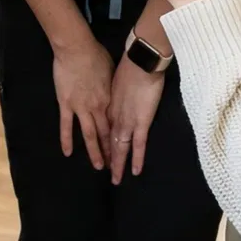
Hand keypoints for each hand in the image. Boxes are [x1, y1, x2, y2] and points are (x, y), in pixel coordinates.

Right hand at [52, 35, 113, 170]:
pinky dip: (67, 139)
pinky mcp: (66, 104)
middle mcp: (98, 108)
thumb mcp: (111, 71)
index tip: (126, 151)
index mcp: (110, 100)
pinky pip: (67, 125)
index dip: (122, 139)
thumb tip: (115, 94)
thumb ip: (112, 87)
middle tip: (116, 168)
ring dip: (95, 152)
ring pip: (90, 135)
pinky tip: (67, 153)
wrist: (77, 48)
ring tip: (99, 167)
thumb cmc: (96, 55)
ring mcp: (81, 107)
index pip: (117, 124)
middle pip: (106, 134)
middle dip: (112, 152)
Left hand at [107, 52, 162, 183]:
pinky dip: (136, 159)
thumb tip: (114, 92)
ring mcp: (126, 120)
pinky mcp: (141, 122)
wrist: (139, 61)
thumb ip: (113, 89)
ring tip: (115, 179)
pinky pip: (138, 145)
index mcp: (108, 105)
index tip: (100, 150)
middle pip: (108, 140)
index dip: (101, 140)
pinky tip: (134, 172)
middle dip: (106, 157)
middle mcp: (114, 116)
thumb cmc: (128, 64)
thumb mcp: (113, 78)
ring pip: (120, 147)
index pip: (103, 127)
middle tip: (103, 170)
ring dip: (117, 164)